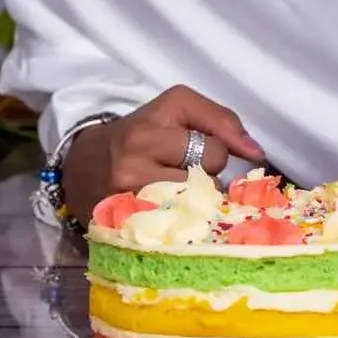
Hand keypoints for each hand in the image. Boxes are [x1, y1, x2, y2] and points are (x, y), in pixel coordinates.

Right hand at [61, 84, 264, 223]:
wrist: (81, 166)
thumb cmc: (140, 137)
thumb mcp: (176, 112)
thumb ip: (220, 122)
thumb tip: (256, 152)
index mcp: (156, 115)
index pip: (216, 139)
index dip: (221, 147)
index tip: (219, 151)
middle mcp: (139, 146)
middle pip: (209, 169)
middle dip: (207, 172)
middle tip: (183, 170)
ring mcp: (129, 184)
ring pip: (197, 198)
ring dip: (195, 199)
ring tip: (174, 191)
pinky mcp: (123, 217)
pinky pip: (176, 225)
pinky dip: (180, 222)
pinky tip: (167, 214)